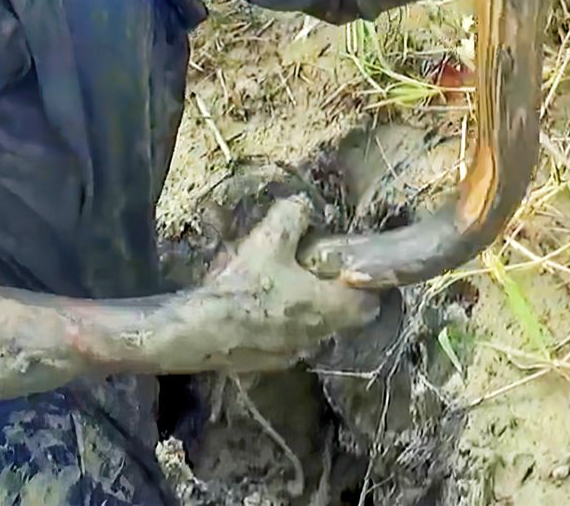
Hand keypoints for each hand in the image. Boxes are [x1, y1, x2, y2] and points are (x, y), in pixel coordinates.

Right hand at [195, 197, 380, 371]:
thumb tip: (303, 205)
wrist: (201, 332)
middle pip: (339, 314)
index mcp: (331, 307)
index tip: (345, 266)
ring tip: (275, 285)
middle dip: (328, 292)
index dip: (361, 283)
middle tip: (307, 270)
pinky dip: (277, 325)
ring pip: (311, 327)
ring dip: (301, 308)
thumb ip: (294, 215)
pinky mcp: (269, 364)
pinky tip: (253, 308)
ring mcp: (294, 353)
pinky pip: (284, 340)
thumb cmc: (244, 287)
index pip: (369, 302)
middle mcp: (320, 335)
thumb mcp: (269, 239)